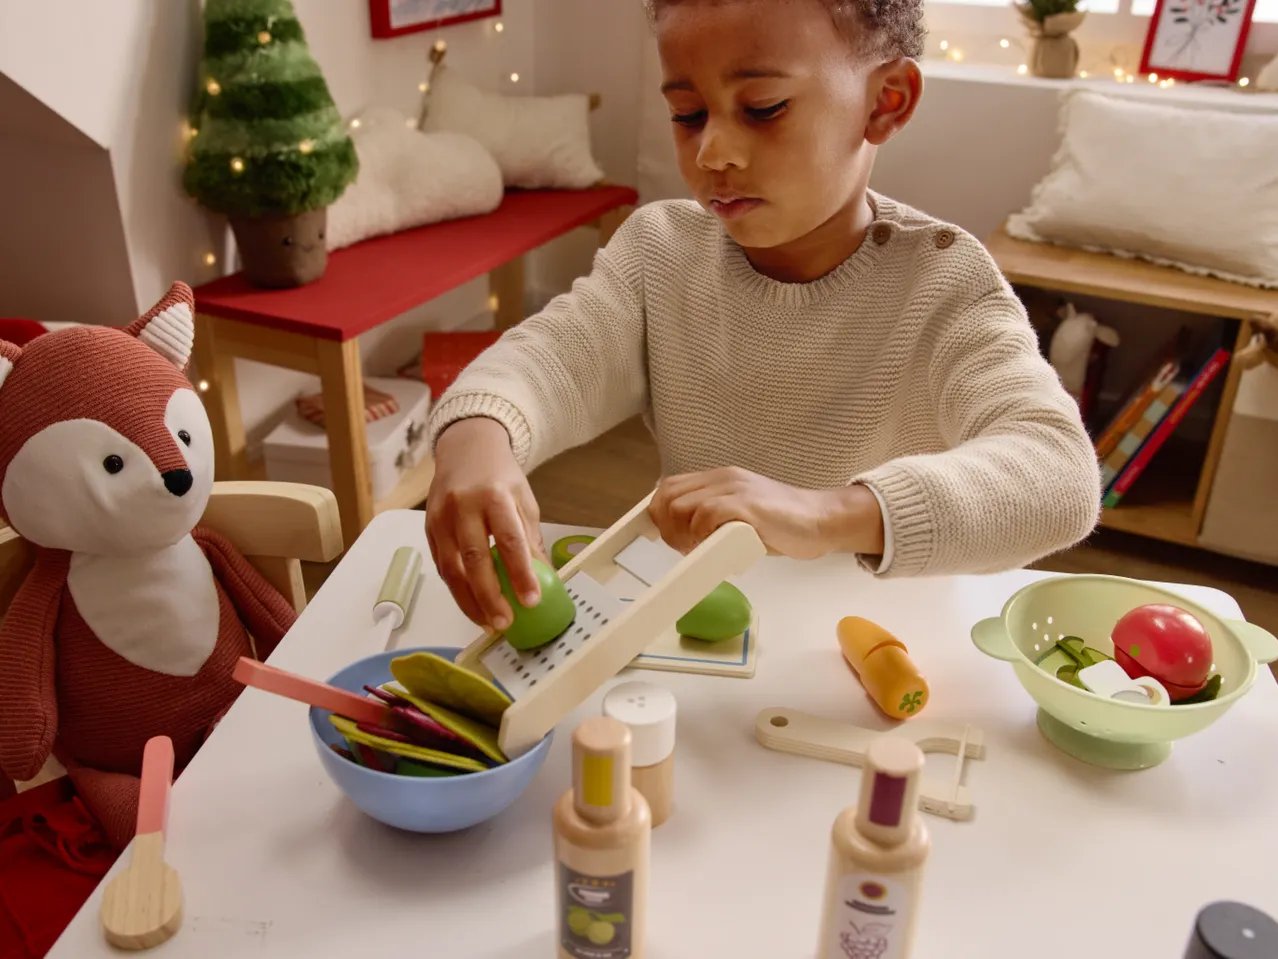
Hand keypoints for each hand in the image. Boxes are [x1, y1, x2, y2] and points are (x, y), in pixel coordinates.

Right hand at [425, 417, 547, 630]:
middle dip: (489, 596)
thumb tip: (545, 580)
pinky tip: (471, 605)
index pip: (509, 540)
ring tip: (488, 623)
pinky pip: (441, 565)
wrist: (466, 448)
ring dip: (469, 601)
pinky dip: (456, 589)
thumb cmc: (499, 477)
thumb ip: (530, 540)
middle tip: (504, 622)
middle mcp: (463, 506)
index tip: (531, 600)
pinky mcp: (428, 528)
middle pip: (474, 558)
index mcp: (494, 495)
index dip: (520, 573)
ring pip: (451, 568)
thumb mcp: (523, 501)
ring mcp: (441, 518)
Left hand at [646, 467, 883, 559]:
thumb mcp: (740, 514)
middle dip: (667, 527)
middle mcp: (724, 478)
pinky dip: (701, 535)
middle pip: (669, 496)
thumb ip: (714, 517)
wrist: (821, 519)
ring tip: (699, 550)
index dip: (658, 513)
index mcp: (720, 479)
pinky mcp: (747, 505)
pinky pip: (707, 515)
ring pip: (682, 507)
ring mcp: (735, 489)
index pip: (670, 487)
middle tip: (684, 549)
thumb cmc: (783, 523)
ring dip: (683, 535)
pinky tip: (713, 548)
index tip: (663, 535)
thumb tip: (684, 536)